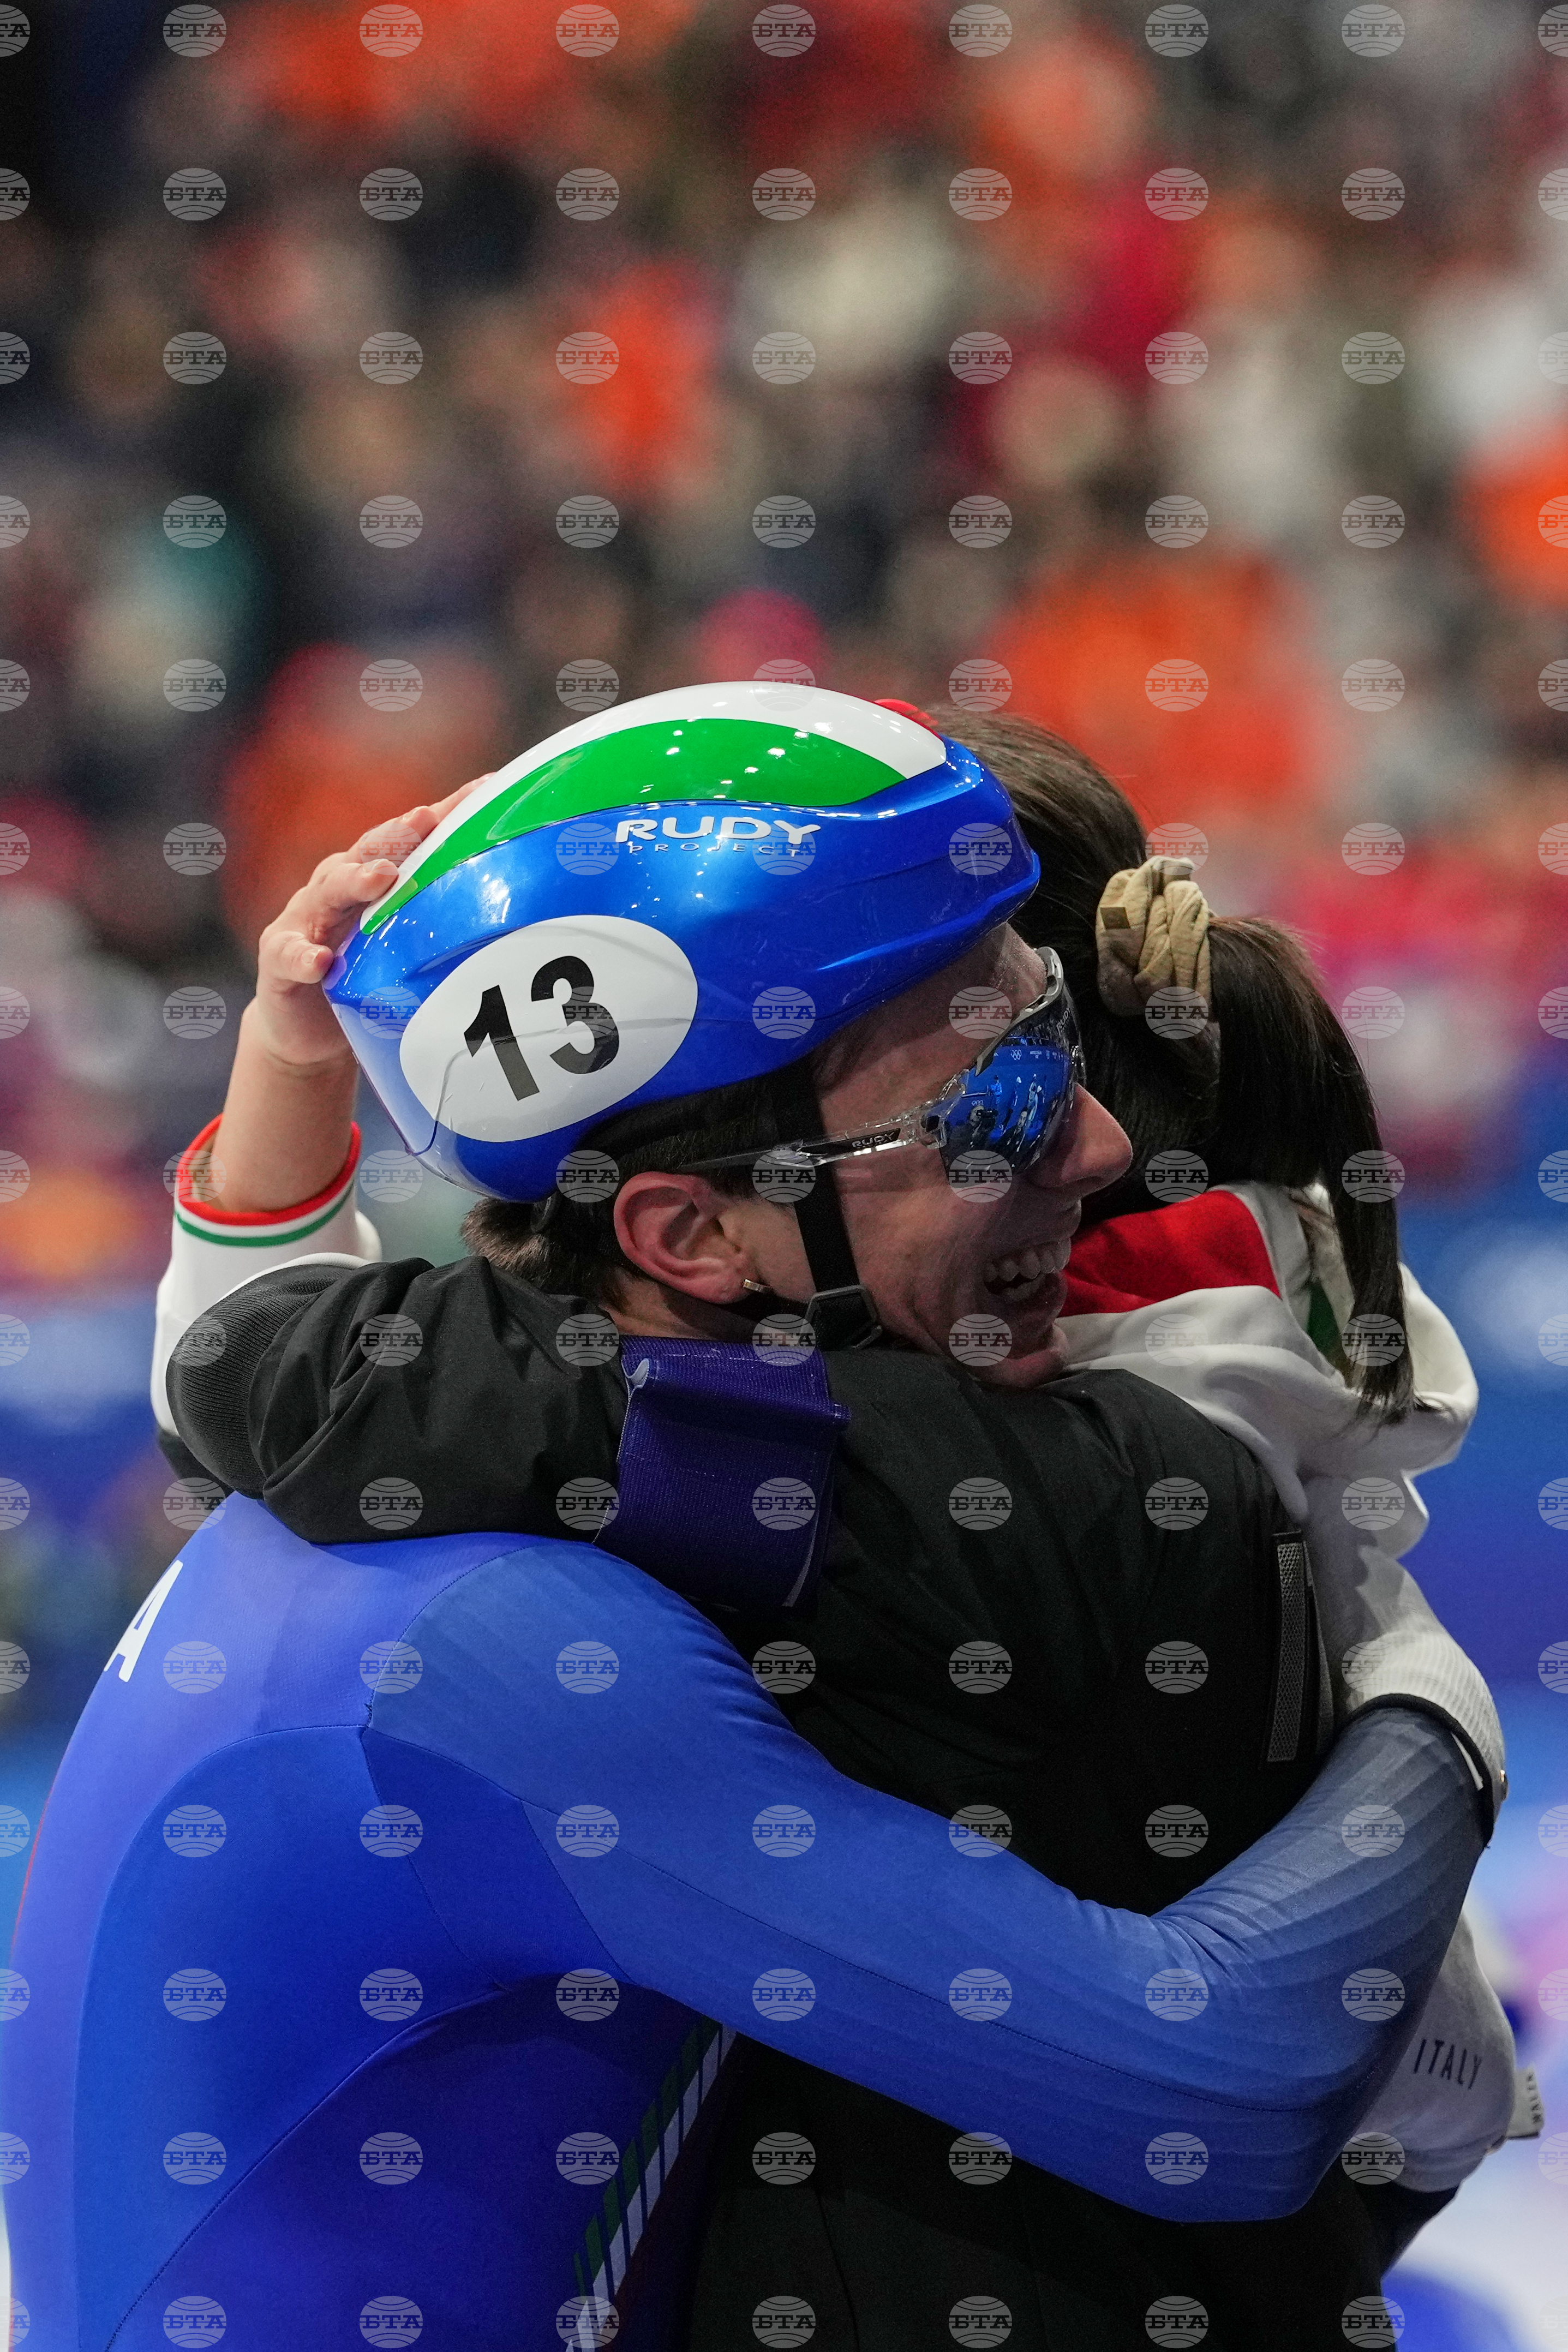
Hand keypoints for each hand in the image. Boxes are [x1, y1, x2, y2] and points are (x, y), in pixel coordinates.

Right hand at [251, 778, 490, 1069]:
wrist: (307, 1027)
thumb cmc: (364, 973)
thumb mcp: (404, 940)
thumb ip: (442, 918)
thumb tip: (516, 899)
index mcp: (371, 874)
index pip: (411, 838)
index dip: (445, 813)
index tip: (483, 790)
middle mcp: (336, 887)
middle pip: (367, 852)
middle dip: (396, 835)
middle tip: (423, 820)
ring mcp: (305, 920)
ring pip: (327, 893)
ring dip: (354, 881)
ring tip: (379, 877)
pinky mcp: (279, 962)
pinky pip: (290, 955)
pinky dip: (303, 955)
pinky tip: (320, 960)